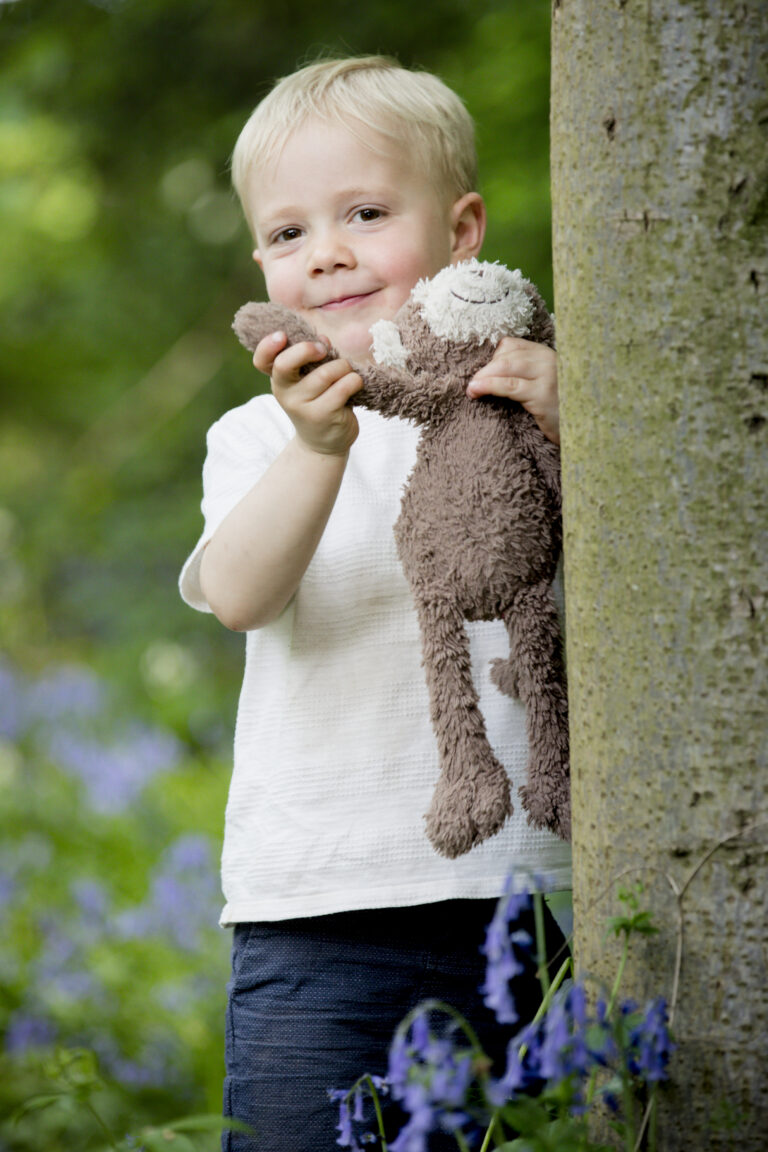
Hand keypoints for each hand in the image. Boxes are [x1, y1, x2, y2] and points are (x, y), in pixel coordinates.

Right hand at [254, 331, 362, 455]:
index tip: (282, 335)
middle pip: (285, 364)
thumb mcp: (308, 380)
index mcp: (279, 379)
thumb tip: (323, 339)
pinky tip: (354, 386)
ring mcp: (302, 407)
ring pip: (325, 373)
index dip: (267, 346)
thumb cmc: (318, 402)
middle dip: (308, 348)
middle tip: (324, 350)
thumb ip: (311, 358)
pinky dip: (354, 381)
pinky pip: (344, 386)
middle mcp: (285, 393)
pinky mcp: (324, 415)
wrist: (323, 443)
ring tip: (346, 374)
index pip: (262, 361)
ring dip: (343, 367)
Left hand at [466, 337, 559, 444]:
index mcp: (547, 354)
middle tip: (472, 383)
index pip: (511, 345)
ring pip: (505, 368)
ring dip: (483, 377)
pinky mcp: (542, 394)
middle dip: (485, 369)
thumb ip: (525, 374)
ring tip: (471, 389)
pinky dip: (489, 386)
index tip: (483, 374)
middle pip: (506, 356)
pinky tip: (476, 391)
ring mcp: (547, 375)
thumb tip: (489, 373)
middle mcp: (549, 359)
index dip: (492, 358)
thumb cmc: (560, 409)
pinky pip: (509, 386)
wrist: (584, 429)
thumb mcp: (544, 385)